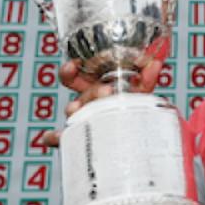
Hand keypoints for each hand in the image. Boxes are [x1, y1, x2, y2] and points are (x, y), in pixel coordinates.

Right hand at [41, 57, 164, 147]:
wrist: (140, 132)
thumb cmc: (133, 106)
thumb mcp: (140, 90)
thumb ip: (147, 77)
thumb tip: (154, 63)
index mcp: (94, 88)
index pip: (74, 77)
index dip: (70, 70)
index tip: (73, 64)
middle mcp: (86, 104)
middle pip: (79, 97)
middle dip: (90, 92)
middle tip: (107, 91)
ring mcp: (83, 121)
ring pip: (74, 115)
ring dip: (75, 110)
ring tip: (78, 110)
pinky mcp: (81, 140)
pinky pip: (64, 140)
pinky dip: (55, 138)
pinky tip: (50, 137)